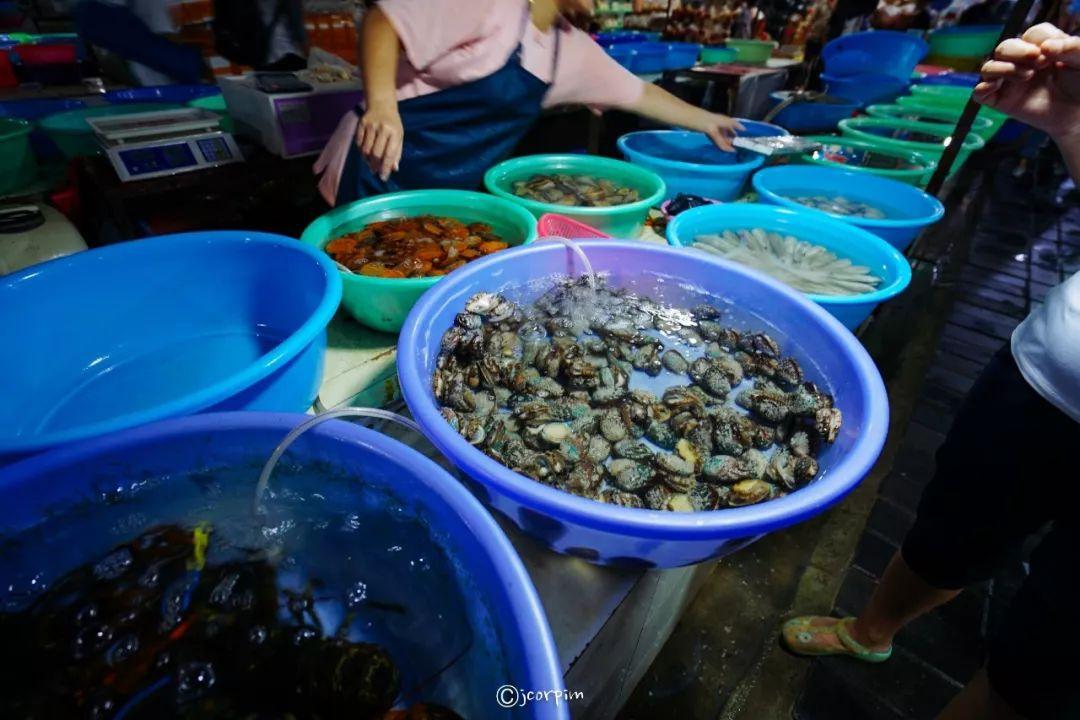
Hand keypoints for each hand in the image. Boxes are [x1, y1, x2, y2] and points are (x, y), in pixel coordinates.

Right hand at [356, 103, 403, 180]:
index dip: (386, 167)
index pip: (389, 154)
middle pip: (376, 153)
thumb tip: (393, 169)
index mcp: (395, 133)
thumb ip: (397, 153)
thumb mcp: (399, 137)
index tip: (383, 177)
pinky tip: (365, 152)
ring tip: (370, 162)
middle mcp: (383, 128)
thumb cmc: (392, 124)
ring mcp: (371, 125)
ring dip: (367, 159)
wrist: (382, 104)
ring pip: (365, 149)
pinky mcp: (361, 123)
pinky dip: (361, 150)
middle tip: (375, 171)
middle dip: (375, 165)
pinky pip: (358, 142)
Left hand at [697, 112, 744, 150]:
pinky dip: (717, 139)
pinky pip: (714, 134)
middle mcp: (719, 121)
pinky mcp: (703, 128)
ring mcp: (711, 124)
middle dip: (733, 134)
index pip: (735, 124)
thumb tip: (731, 150)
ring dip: (725, 138)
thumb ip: (720, 140)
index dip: (741, 128)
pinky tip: (717, 143)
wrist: (684, 116)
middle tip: (739, 143)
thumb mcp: (712, 130)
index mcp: (722, 120)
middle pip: (728, 128)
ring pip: (721, 131)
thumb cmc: (699, 120)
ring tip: (729, 146)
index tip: (747, 134)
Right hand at [974, 23, 1079, 141]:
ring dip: (1005, 68)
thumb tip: (1045, 47)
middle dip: (1019, 51)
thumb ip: (1071, 49)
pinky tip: (996, 87)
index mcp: (1040, 48)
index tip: (1054, 54)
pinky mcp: (999, 100)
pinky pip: (979, 93)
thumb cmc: (1079, 85)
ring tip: (1027, 76)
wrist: (1074, 114)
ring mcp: (1007, 81)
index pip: (1032, 35)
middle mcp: (1020, 62)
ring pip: (989, 67)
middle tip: (1039, 61)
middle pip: (1005, 47)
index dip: (1040, 40)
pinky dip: (982, 88)